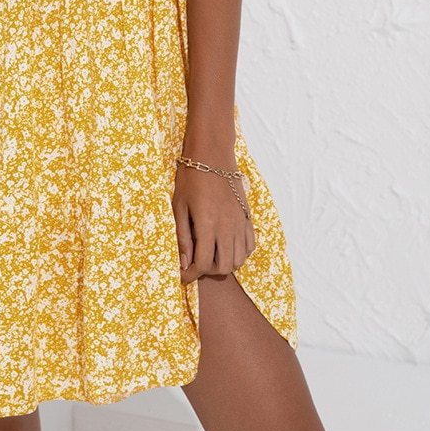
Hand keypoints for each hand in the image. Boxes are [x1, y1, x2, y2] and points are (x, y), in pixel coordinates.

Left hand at [172, 156, 256, 281]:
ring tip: (210, 255)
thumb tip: (184, 262)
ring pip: (238, 259)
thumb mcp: (179, 206)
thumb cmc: (191, 178)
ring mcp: (240, 222)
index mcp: (207, 224)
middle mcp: (227, 227)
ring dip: (224, 264)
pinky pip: (249, 246)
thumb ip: (182, 236)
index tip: (183, 275)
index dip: (191, 275)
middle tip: (195, 264)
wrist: (212, 155)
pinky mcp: (247, 217)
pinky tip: (226, 246)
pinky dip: (239, 253)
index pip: (203, 264)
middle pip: (223, 267)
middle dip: (207, 272)